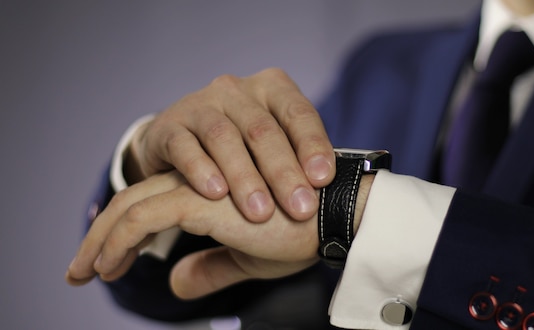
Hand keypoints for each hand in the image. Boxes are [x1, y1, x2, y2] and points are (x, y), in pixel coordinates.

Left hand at [65, 171, 319, 298]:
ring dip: (100, 241)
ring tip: (82, 274)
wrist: (330, 219)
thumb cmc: (299, 236)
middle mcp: (198, 180)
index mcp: (208, 189)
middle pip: (132, 200)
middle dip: (99, 236)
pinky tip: (108, 267)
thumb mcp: (246, 260)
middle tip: (78, 271)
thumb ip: (210, 268)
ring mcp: (197, 186)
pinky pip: (142, 217)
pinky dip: (118, 241)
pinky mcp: (199, 198)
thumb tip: (175, 285)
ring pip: (129, 206)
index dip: (120, 234)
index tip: (105, 265)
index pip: (150, 204)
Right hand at [125, 68, 334, 221]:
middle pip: (263, 130)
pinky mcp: (168, 125)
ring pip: (224, 137)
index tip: (323, 179)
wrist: (182, 147)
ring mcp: (201, 104)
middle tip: (299, 209)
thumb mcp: (274, 152)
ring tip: (259, 213)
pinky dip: (200, 169)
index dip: (313, 145)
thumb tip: (337, 195)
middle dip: (283, 172)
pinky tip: (215, 194)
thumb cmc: (243, 153)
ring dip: (244, 177)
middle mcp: (237, 90)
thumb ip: (300, 166)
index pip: (299, 114)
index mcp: (272, 89)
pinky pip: (185, 146)